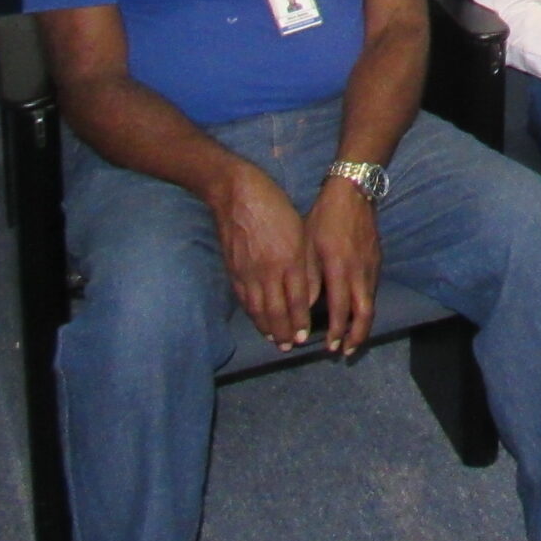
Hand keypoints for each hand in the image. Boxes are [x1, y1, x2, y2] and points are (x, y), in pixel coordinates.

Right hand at [210, 160, 316, 350]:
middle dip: (283, 331)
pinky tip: (257, 321)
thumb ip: (303, 263)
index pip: (297, 300)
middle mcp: (269, 271)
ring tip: (275, 341)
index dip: (299, 321)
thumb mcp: (298, 231)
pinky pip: (243, 299)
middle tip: (289, 346)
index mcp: (289, 259)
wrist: (237, 193)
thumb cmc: (275, 207)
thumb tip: (308, 292)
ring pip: (258, 309)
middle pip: (276, 311)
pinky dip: (251, 314)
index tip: (303, 336)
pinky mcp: (233, 270)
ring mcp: (248, 272)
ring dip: (266, 328)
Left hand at [307, 177, 381, 355]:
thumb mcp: (308, 246)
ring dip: (363, 324)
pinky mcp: (377, 261)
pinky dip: (365, 307)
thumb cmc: (324, 217)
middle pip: (365, 313)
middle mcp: (360, 271)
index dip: (336, 331)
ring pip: (371, 303)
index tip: (329, 347)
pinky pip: (372, 291)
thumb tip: (307, 306)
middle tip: (345, 352)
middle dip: (357, 336)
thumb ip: (310, 278)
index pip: (340, 309)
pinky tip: (356, 312)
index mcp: (340, 268)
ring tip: (351, 339)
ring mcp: (372, 266)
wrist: (353, 192)